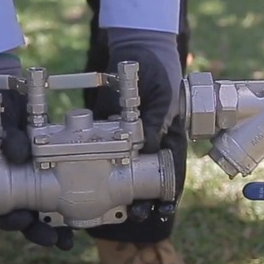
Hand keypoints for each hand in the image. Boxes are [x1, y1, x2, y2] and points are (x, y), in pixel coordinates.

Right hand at [0, 52, 74, 249]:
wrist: (8, 90)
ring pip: (41, 212)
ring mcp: (30, 180)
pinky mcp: (50, 173)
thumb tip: (18, 153)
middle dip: (36, 232)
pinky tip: (86, 214)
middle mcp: (10, 183)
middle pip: (21, 218)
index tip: (22, 220)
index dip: (6, 220)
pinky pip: (61, 194)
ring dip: (55, 228)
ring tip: (69, 239)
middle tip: (53, 239)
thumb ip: (5, 134)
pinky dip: (72, 206)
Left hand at [92, 28, 186, 220]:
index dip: (169, 193)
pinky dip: (98, 170)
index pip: (172, 170)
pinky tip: (91, 186)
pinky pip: (104, 154)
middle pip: (148, 179)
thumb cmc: (159, 70)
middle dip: (143, 200)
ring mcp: (128, 139)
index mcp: (169, 136)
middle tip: (136, 214)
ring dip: (120, 191)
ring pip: (125, 172)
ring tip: (115, 209)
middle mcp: (150, 143)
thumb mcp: (164, 92)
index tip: (163, 209)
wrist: (137, 48)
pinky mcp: (108, 132)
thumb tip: (152, 147)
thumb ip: (159, 118)